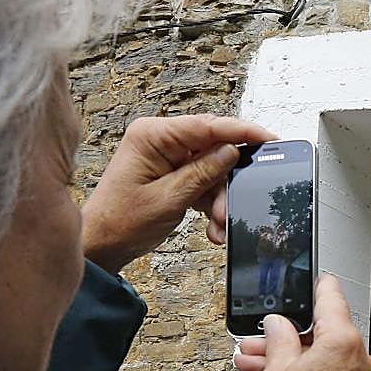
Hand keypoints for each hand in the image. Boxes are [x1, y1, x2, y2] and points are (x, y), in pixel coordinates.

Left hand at [81, 114, 275, 273]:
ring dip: (219, 199)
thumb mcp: (168, 199)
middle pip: (213, 149)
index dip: (241, 132)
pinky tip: (212, 225)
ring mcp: (166, 157)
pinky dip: (210, 203)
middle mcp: (160, 140)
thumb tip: (231, 152)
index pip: (206, 125)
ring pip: (212, 170)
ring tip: (218, 224)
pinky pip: (203, 182)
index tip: (267, 138)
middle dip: (226, 181)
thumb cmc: (120, 221)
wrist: (102, 244)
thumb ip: (202, 173)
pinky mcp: (172, 173)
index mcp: (152, 135)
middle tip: (232, 206)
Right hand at [234, 275, 370, 370]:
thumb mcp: (275, 367)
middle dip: (286, 332)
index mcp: (344, 342)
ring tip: (254, 361)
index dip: (312, 286)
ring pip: (318, 352)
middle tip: (259, 337)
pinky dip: (299, 370)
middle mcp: (357, 358)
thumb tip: (278, 324)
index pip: (331, 296)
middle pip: (321, 329)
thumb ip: (278, 336)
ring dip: (286, 353)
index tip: (305, 278)